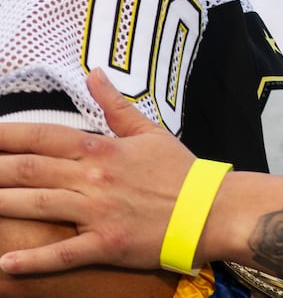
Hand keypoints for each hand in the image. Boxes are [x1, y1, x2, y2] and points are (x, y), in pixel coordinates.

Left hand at [0, 68, 195, 274]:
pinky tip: (5, 262)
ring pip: (39, 206)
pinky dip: (33, 259)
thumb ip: (114, 105)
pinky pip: (63, 254)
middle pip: (31, 170)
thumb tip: (93, 73)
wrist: (210, 208)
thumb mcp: (148, 131)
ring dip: (3, 204)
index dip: (9, 135)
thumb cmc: (180, 171)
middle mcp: (94, 178)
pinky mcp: (105, 244)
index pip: (45, 137)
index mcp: (103, 150)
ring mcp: (98, 213)